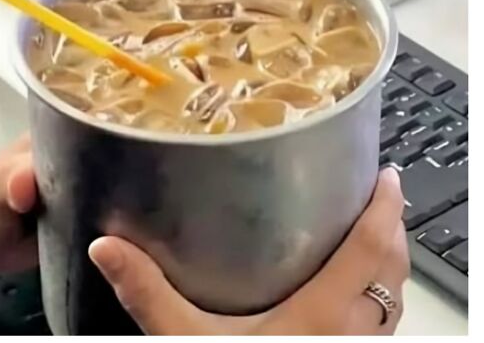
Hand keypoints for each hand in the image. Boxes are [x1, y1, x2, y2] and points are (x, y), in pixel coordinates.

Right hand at [89, 167, 408, 334]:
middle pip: (393, 272)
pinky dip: (381, 303)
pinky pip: (382, 333)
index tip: (386, 177)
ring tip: (377, 236)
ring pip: (394, 305)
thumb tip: (108, 246)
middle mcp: (351, 336)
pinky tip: (358, 301)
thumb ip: (148, 292)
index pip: (370, 250)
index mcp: (321, 315)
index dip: (384, 209)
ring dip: (391, 266)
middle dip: (393, 229)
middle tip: (381, 196)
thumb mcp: (185, 340)